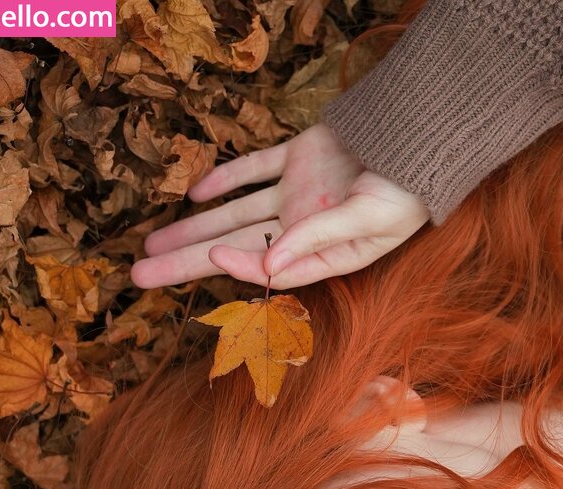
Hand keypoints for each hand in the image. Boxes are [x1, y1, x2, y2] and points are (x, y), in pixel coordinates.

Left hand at [129, 122, 430, 290]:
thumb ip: (317, 239)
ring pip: (233, 215)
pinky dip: (225, 179)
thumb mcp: (368, 221)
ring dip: (192, 227)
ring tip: (150, 247)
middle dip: (186, 261)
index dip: (239, 265)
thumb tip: (269, 265)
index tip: (210, 258)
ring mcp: (296, 195)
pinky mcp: (297, 159)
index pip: (269, 268)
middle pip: (234, 248)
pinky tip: (193, 194)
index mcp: (322, 254)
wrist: (423, 138)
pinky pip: (253, 171)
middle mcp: (301, 230)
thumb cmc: (406, 191)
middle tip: (140, 278)